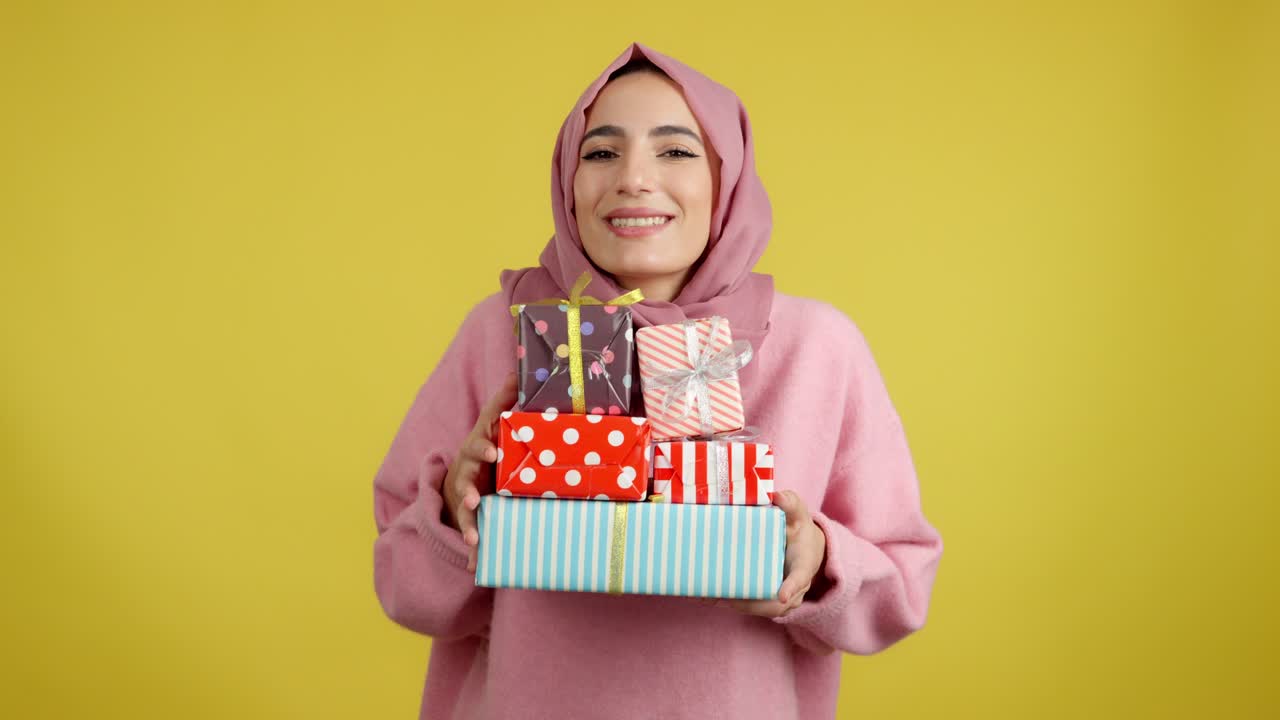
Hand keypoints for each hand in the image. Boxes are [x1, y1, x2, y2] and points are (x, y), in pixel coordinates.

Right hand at [443, 373, 517, 571]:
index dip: (485, 446)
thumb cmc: (486, 447)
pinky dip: (472, 540)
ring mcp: (464, 489)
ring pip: (463, 502)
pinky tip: (475, 559)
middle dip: (469, 484)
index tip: (494, 451)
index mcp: (480, 445)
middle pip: (467, 473)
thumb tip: (517, 371)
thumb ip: (505, 400)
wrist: (458, 477)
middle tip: (474, 496)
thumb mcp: (493, 423)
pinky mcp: (466, 511)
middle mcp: (469, 466)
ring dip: (467, 515)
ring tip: (472, 530)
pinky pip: (468, 526)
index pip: (481, 442)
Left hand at [719, 490, 826, 618]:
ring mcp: (783, 598)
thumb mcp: (798, 514)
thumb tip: (777, 495)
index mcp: (803, 564)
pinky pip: (752, 606)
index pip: (800, 578)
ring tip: (709, 596)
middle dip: (750, 604)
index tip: (782, 595)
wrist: (806, 549)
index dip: (791, 587)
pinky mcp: (769, 600)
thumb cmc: (799, 530)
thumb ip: (790, 504)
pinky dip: (732, 603)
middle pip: (775, 604)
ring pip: (761, 608)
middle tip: (724, 597)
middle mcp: (795, 587)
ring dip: (736, 605)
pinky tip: (709, 596)